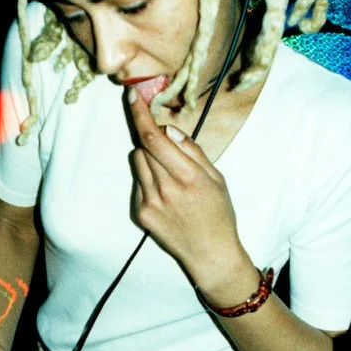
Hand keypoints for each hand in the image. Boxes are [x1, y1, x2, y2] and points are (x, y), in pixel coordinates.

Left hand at [123, 90, 248, 290]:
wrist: (209, 254)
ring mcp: (150, 202)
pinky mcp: (140, 214)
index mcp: (188, 176)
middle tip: (163, 142)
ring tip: (171, 176)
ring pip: (138, 164)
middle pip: (143, 147)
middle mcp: (165, 188)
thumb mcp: (217, 179)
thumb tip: (170, 130)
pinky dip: (148, 180)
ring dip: (149, 160)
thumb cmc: (218, 214)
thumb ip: (192, 152)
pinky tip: (167, 195)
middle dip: (150, 138)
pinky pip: (138, 184)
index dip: (140, 115)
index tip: (131, 96)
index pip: (154, 138)